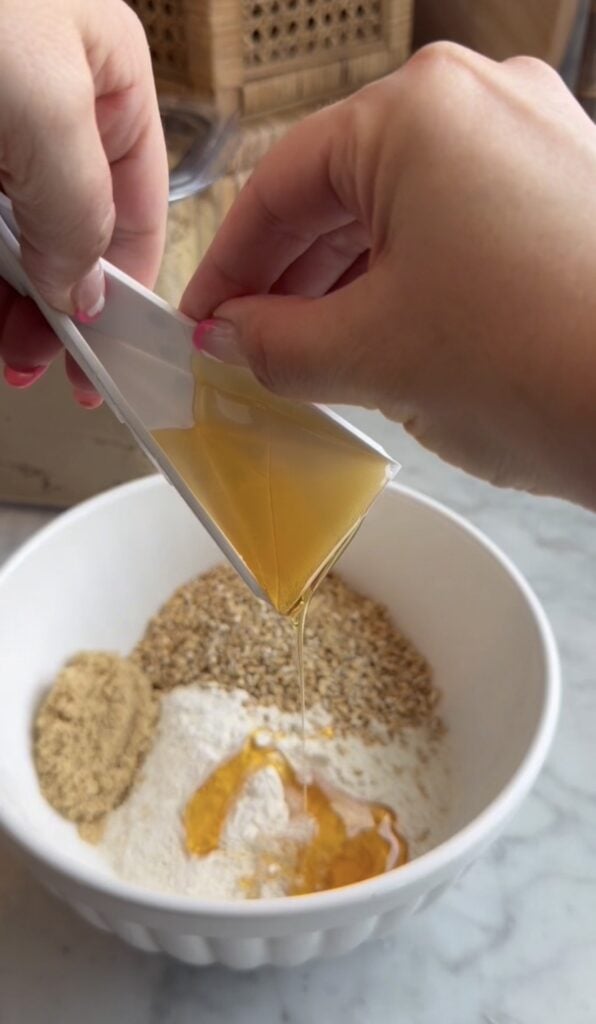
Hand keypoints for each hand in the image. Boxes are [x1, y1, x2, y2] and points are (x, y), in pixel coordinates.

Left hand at [0, 0, 167, 406]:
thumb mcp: (48, 107)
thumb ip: (79, 211)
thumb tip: (83, 295)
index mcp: (108, 82)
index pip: (136, 209)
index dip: (124, 288)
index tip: (105, 356)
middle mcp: (54, 106)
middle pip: (70, 232)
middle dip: (55, 303)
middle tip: (34, 360)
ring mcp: (1, 127)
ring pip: (14, 236)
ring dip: (11, 299)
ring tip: (4, 347)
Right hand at [183, 44, 595, 509]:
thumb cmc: (536, 364)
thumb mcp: (374, 356)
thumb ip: (277, 345)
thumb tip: (234, 339)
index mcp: (418, 112)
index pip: (281, 187)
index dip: (230, 267)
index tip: (204, 323)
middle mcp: (482, 102)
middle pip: (344, 193)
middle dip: (291, 280)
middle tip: (253, 349)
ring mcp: (537, 140)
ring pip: (405, 212)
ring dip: (351, 285)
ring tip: (318, 356)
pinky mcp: (571, 191)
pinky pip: (462, 228)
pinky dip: (415, 280)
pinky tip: (394, 336)